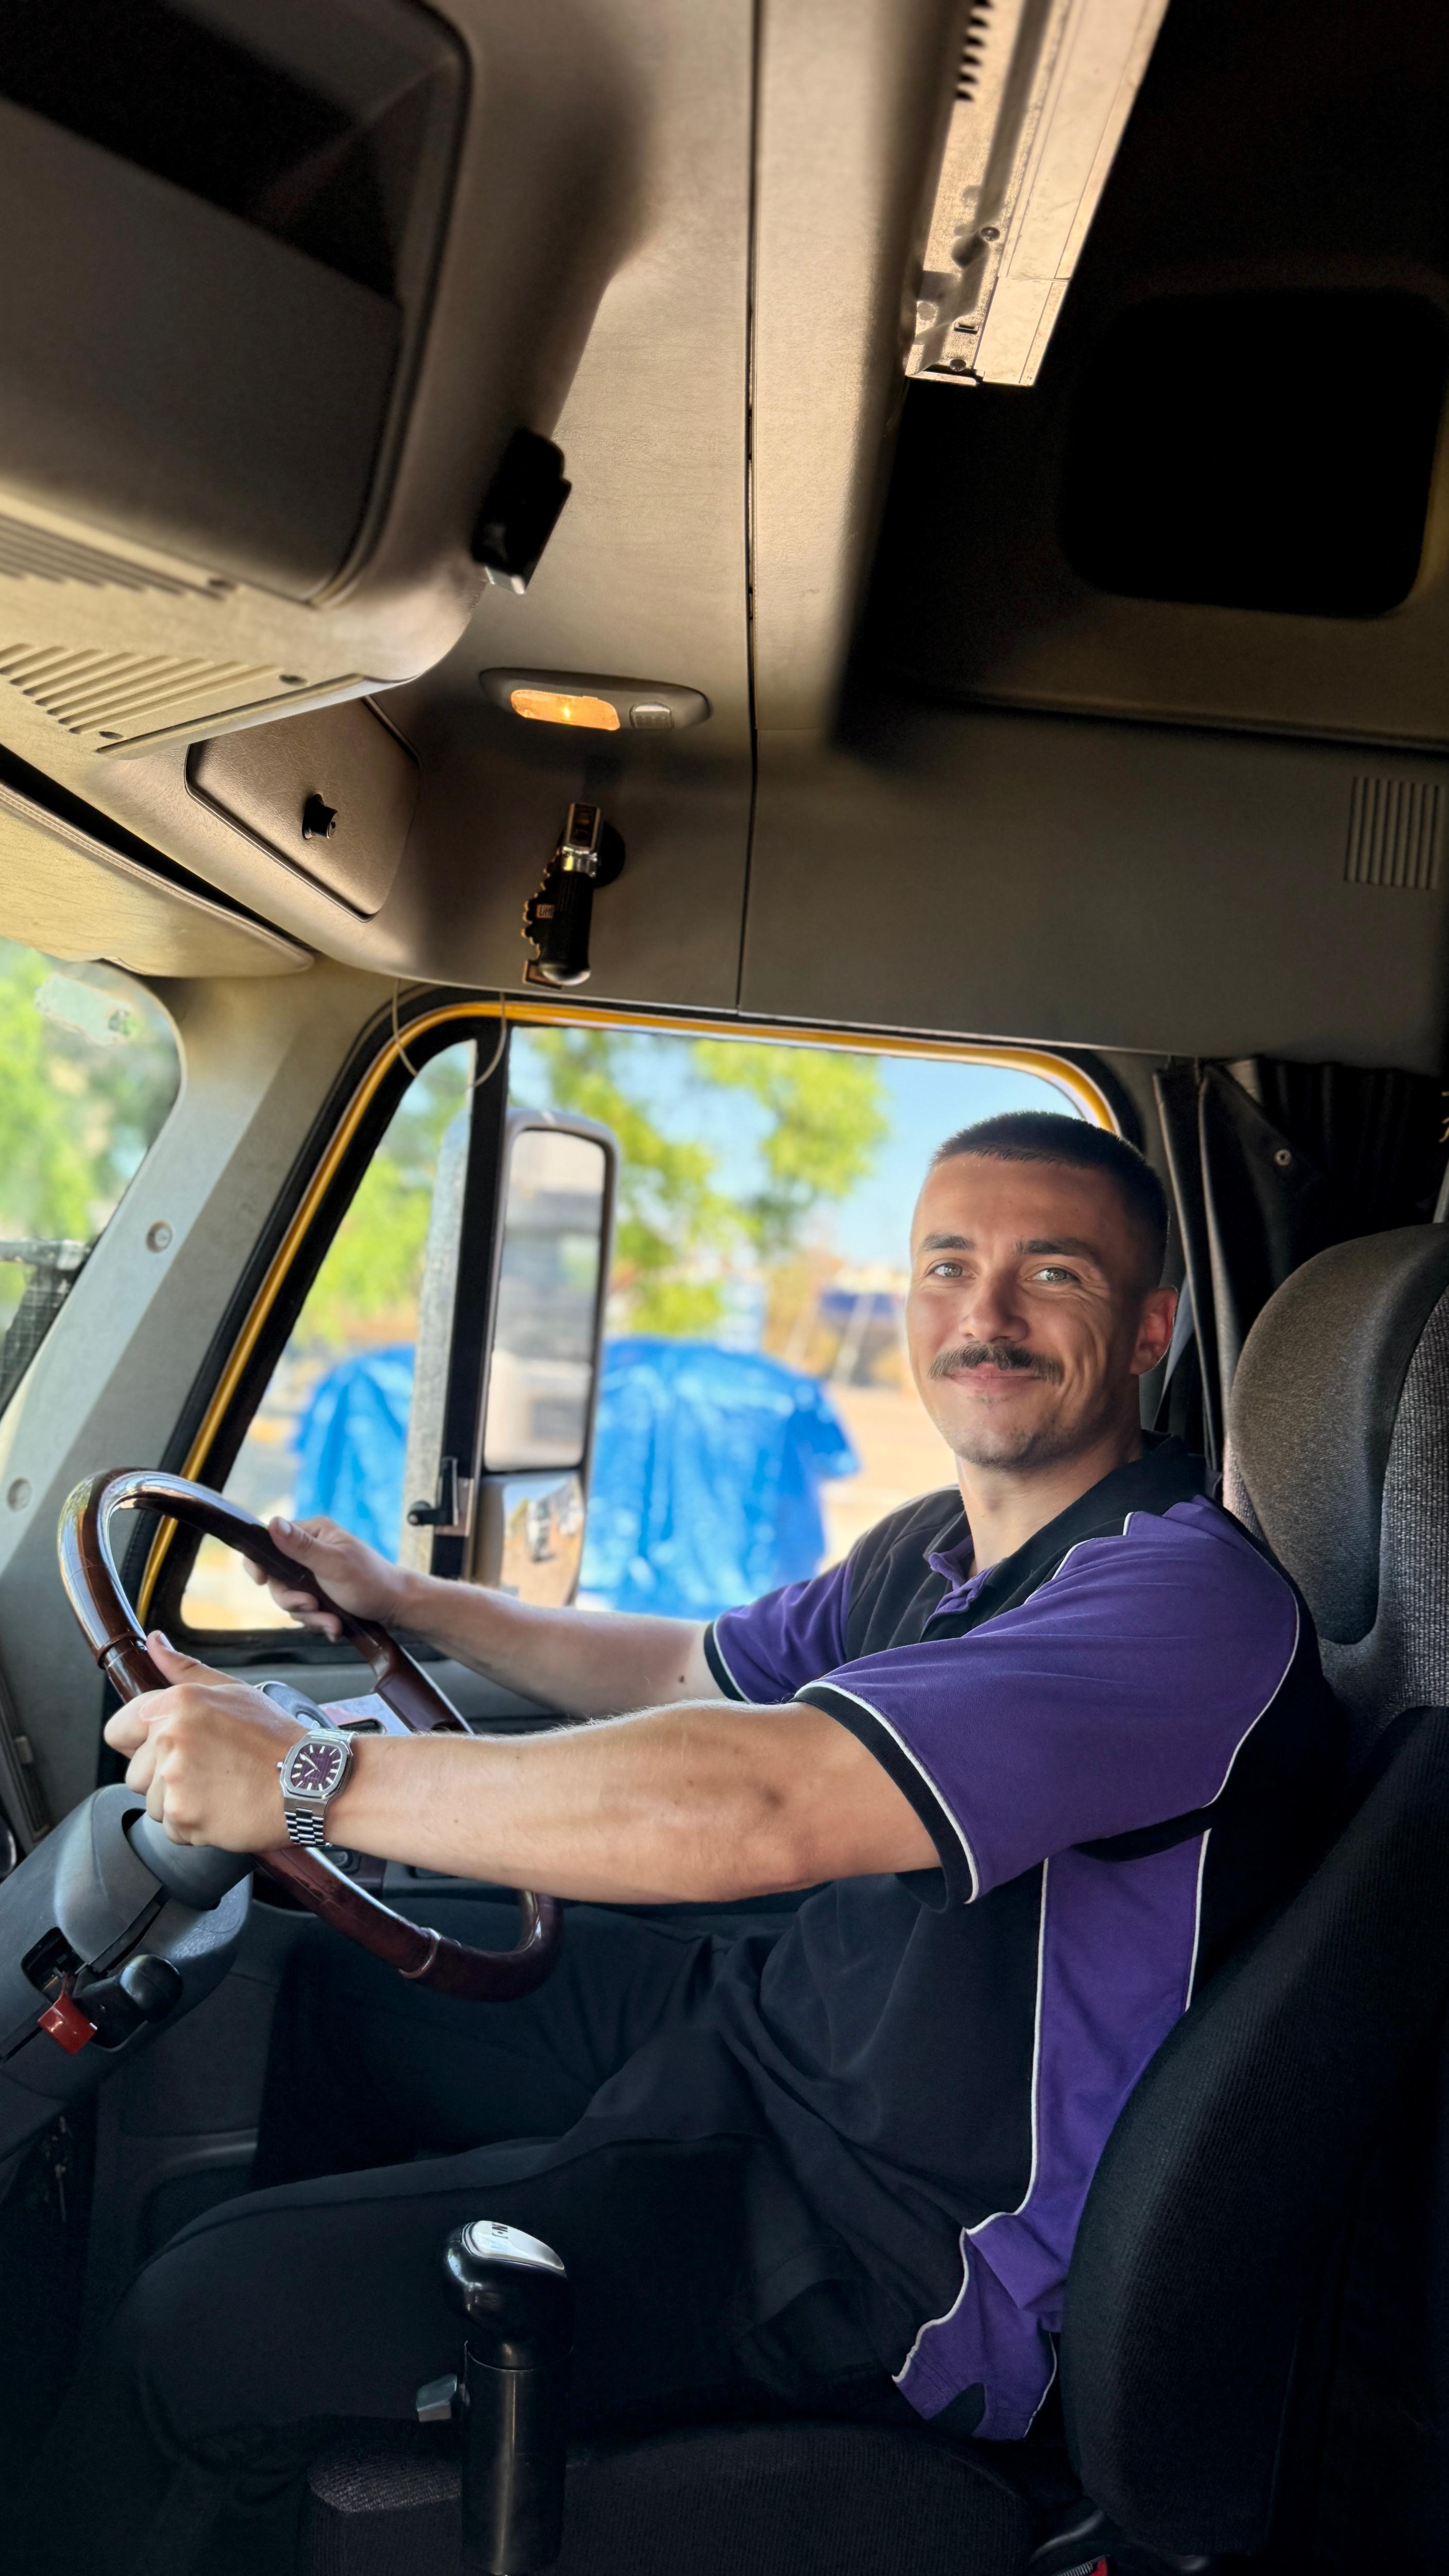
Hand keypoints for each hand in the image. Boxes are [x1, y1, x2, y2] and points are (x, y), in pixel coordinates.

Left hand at [103, 1636, 304, 1849]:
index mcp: (177, 1702)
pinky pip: (173, 1830)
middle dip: (163, 1780)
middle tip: (208, 1773)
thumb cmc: (276, 1737)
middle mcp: (170, 1737)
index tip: (163, 1752)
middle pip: (134, 1774)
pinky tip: (225, 1809)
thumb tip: (154, 1643)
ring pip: (153, 1805)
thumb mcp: (233, 1691)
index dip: (137, 1745)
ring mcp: (175, 1778)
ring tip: (221, 1791)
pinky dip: (196, 1827)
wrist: (311, 1781)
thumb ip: (184, 1669)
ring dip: (181, 1805)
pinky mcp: (184, 1815)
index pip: (117, 1730)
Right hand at [244, 1514, 414, 1638]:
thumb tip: (273, 1523)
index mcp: (313, 1533)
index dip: (260, 1563)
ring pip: (291, 1600)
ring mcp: (314, 1576)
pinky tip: (335, 1625)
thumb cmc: (371, 1581)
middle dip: (294, 1600)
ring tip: (333, 1620)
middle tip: (314, 1606)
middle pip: (277, 1579)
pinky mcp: (320, 1595)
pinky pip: (305, 1613)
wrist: (397, 1608)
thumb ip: (302, 1546)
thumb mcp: (334, 1564)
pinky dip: (319, 1622)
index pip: (271, 1542)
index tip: (260, 1581)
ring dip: (311, 1616)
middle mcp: (311, 1551)